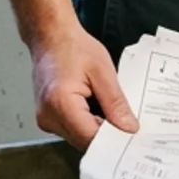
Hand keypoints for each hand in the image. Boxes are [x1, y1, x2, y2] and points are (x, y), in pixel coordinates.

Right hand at [28, 21, 137, 150]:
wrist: (51, 37)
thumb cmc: (74, 48)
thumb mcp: (103, 72)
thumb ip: (116, 103)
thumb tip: (129, 128)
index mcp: (61, 104)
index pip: (91, 138)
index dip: (114, 141)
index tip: (133, 139)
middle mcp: (48, 116)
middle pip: (84, 141)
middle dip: (107, 136)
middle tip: (130, 127)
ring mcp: (45, 119)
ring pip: (78, 137)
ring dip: (97, 130)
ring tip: (114, 115)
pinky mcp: (47, 117)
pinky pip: (72, 129)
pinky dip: (87, 123)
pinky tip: (99, 111)